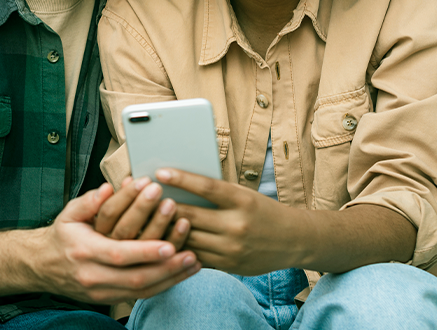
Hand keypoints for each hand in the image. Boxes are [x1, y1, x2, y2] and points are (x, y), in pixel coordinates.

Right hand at [35, 183, 200, 303]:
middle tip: (191, 255)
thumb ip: (90, 201)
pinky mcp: (108, 298)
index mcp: (85, 251)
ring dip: (170, 278)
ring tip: (193, 263)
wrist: (42, 265)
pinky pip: (139, 296)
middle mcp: (93, 276)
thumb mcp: (69, 213)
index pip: (119, 254)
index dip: (146, 251)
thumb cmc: (62, 235)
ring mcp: (100, 291)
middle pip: (135, 277)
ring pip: (141, 290)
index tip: (171, 244)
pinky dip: (162, 286)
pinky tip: (180, 274)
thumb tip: (108, 189)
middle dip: (166, 268)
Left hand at [155, 168, 303, 275]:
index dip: (182, 179)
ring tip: (146, 218)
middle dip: (165, 207)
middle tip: (142, 196)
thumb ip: (216, 193)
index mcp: (243, 201)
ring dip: (166, 229)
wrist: (293, 240)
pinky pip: (197, 256)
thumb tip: (179, 185)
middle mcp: (238, 225)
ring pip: (189, 238)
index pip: (207, 187)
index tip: (160, 172)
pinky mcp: (229, 265)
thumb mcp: (244, 195)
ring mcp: (232, 249)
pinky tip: (164, 239)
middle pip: (192, 215)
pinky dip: (180, 246)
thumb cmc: (263, 210)